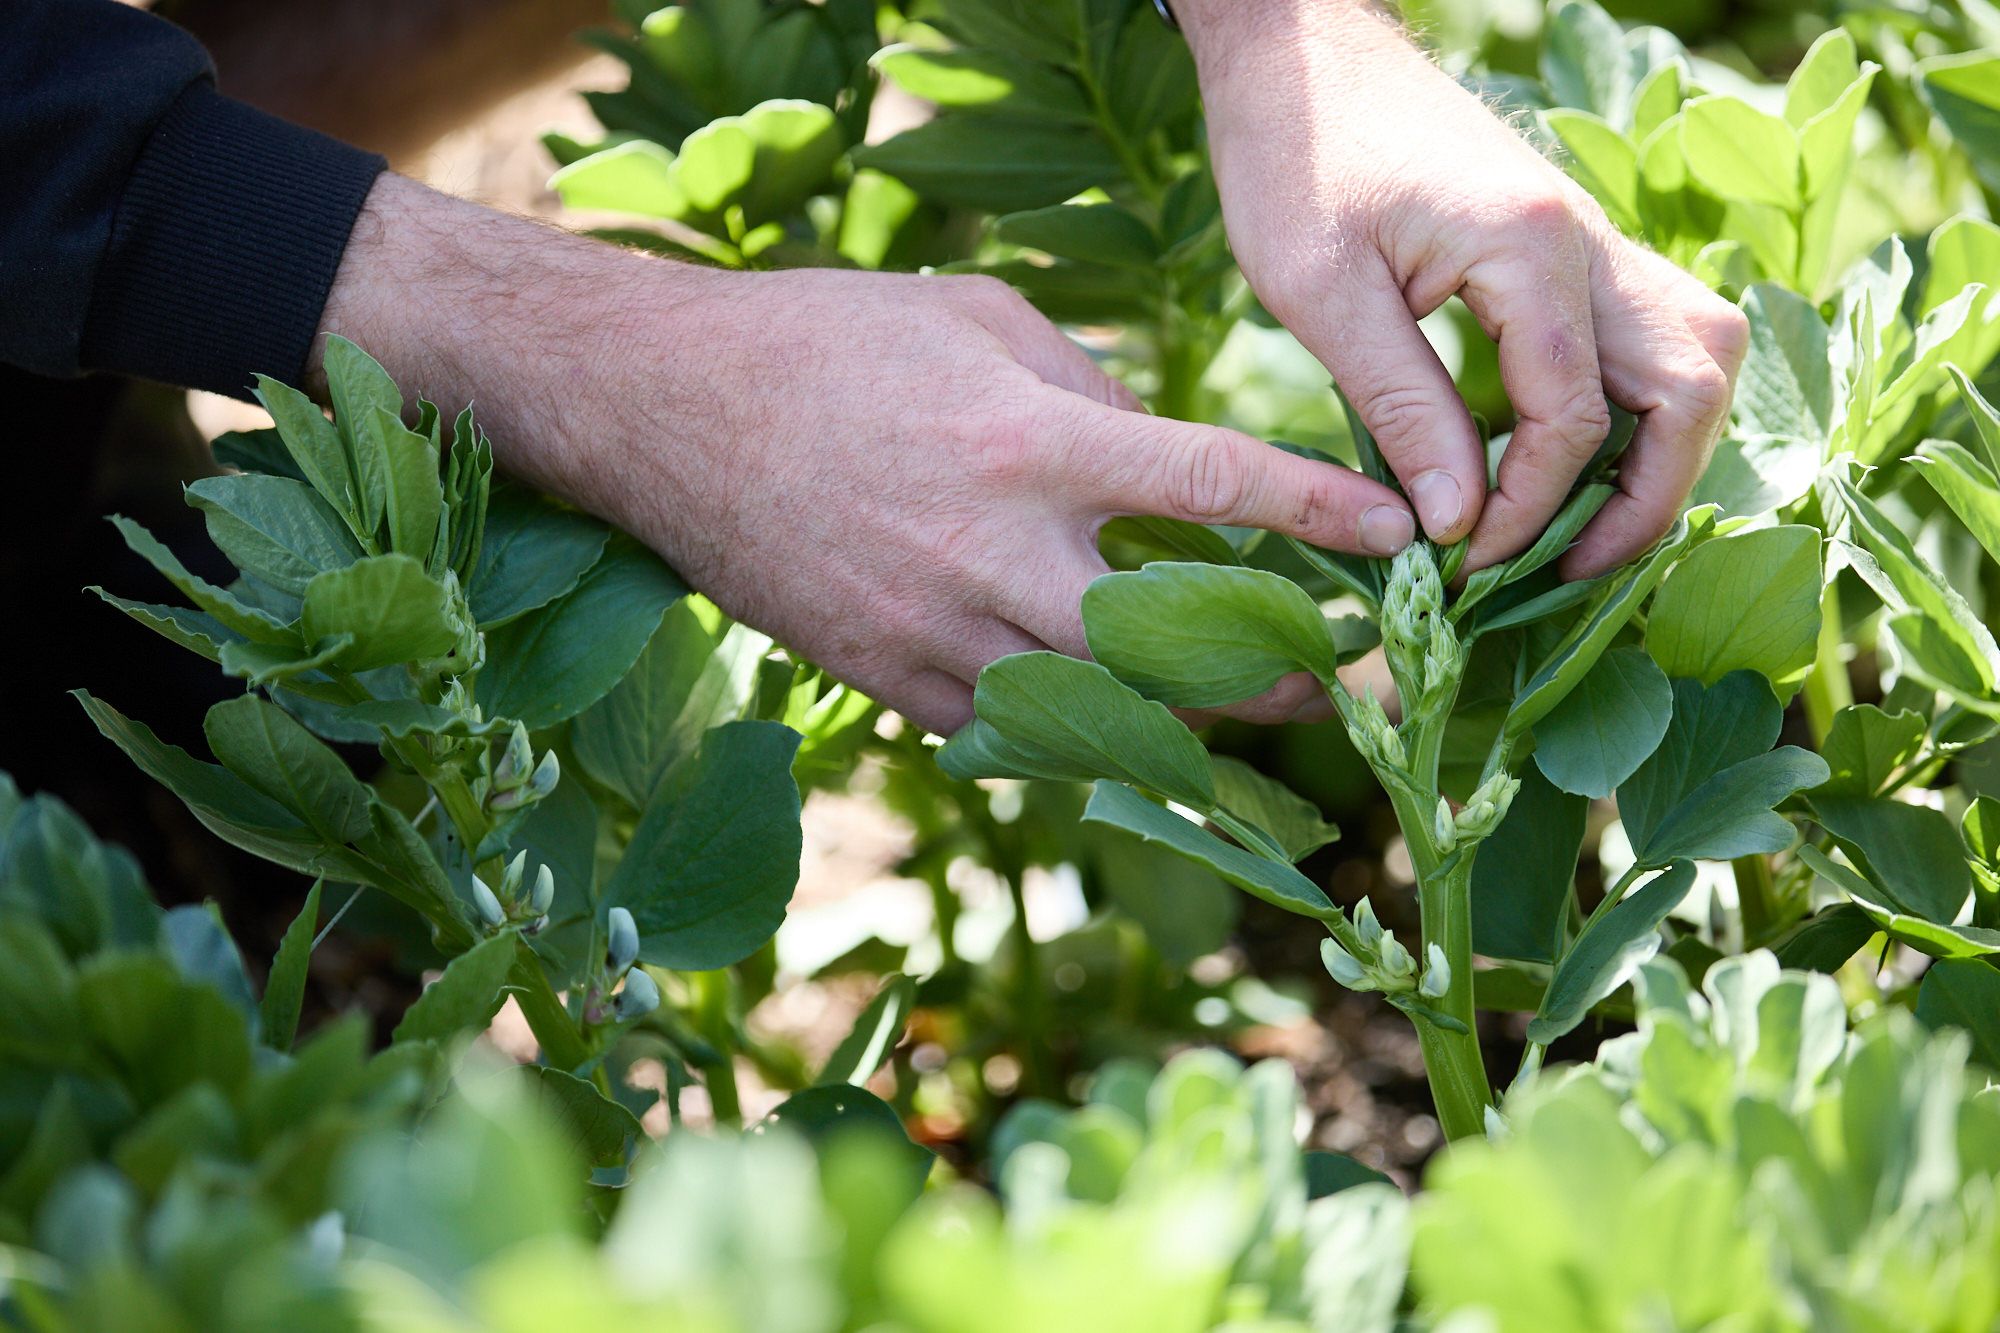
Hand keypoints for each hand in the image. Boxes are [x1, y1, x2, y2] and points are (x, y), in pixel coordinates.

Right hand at [313, 176, 1415, 731]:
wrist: (665, 415)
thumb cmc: (829, 341)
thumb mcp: (978, 317)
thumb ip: (1093, 388)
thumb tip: (1173, 458)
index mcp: (1028, 444)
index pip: (1210, 488)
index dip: (1319, 517)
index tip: (1399, 537)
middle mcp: (994, 555)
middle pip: (1175, 648)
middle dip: (1273, 672)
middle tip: (1335, 678)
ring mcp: (938, 635)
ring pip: (1100, 713)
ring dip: (1184, 718)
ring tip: (1239, 711)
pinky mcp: (891, 684)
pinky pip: (1013, 730)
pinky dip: (1075, 725)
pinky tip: (1109, 713)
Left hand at [1178, 1, 1748, 574]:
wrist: (1300, 55)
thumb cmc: (1293, 159)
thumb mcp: (1321, 295)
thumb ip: (1401, 408)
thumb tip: (1459, 522)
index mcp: (1531, 251)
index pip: (1575, 420)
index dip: (1530, 510)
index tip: (1467, 564)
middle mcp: (1588, 241)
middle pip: (1692, 386)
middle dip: (1644, 495)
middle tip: (1564, 568)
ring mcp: (1590, 239)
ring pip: (1695, 354)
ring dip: (1659, 448)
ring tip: (1576, 524)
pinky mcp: (1569, 247)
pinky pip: (1646, 334)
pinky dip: (1629, 405)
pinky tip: (1558, 456)